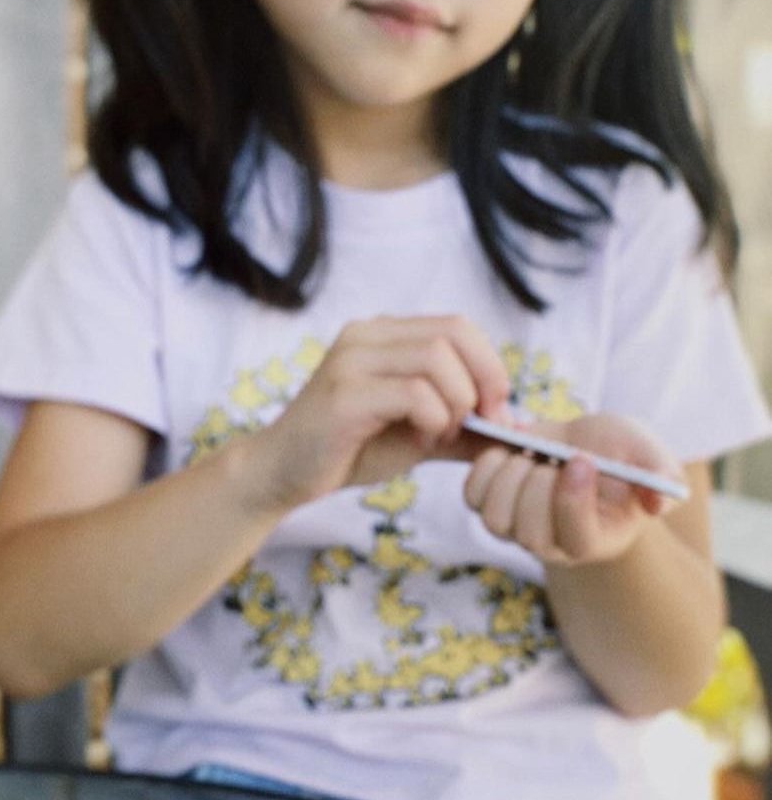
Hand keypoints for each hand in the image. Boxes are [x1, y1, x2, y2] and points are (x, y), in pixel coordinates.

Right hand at [249, 314, 512, 511]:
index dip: (490, 365)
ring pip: (437, 359)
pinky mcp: (344, 394)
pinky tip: (419, 439)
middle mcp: (365, 335)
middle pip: (454, 333)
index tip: (494, 410)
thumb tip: (517, 429)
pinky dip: (433, 419)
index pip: (457, 325)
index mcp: (382, 335)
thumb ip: (463, 426)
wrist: (282, 473)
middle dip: (483, 381)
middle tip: (480, 422)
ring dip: (455, 403)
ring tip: (438, 432)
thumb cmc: (348, 450)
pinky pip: (414, 394)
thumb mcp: (418, 433)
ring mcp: (351, 360)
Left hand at [462, 413, 684, 566]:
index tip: (582, 459)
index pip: (577, 539)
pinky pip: (471, 496)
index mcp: (595, 539)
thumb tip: (658, 504)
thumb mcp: (650, 455)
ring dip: (510, 478)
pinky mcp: (490, 502)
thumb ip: (662, 476)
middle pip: (531, 535)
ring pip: (496, 519)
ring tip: (531, 454)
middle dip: (539, 487)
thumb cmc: (620, 454)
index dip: (574, 501)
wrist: (583, 443)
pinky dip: (484, 468)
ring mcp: (516, 525)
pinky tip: (509, 449)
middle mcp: (552, 543)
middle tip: (554, 456)